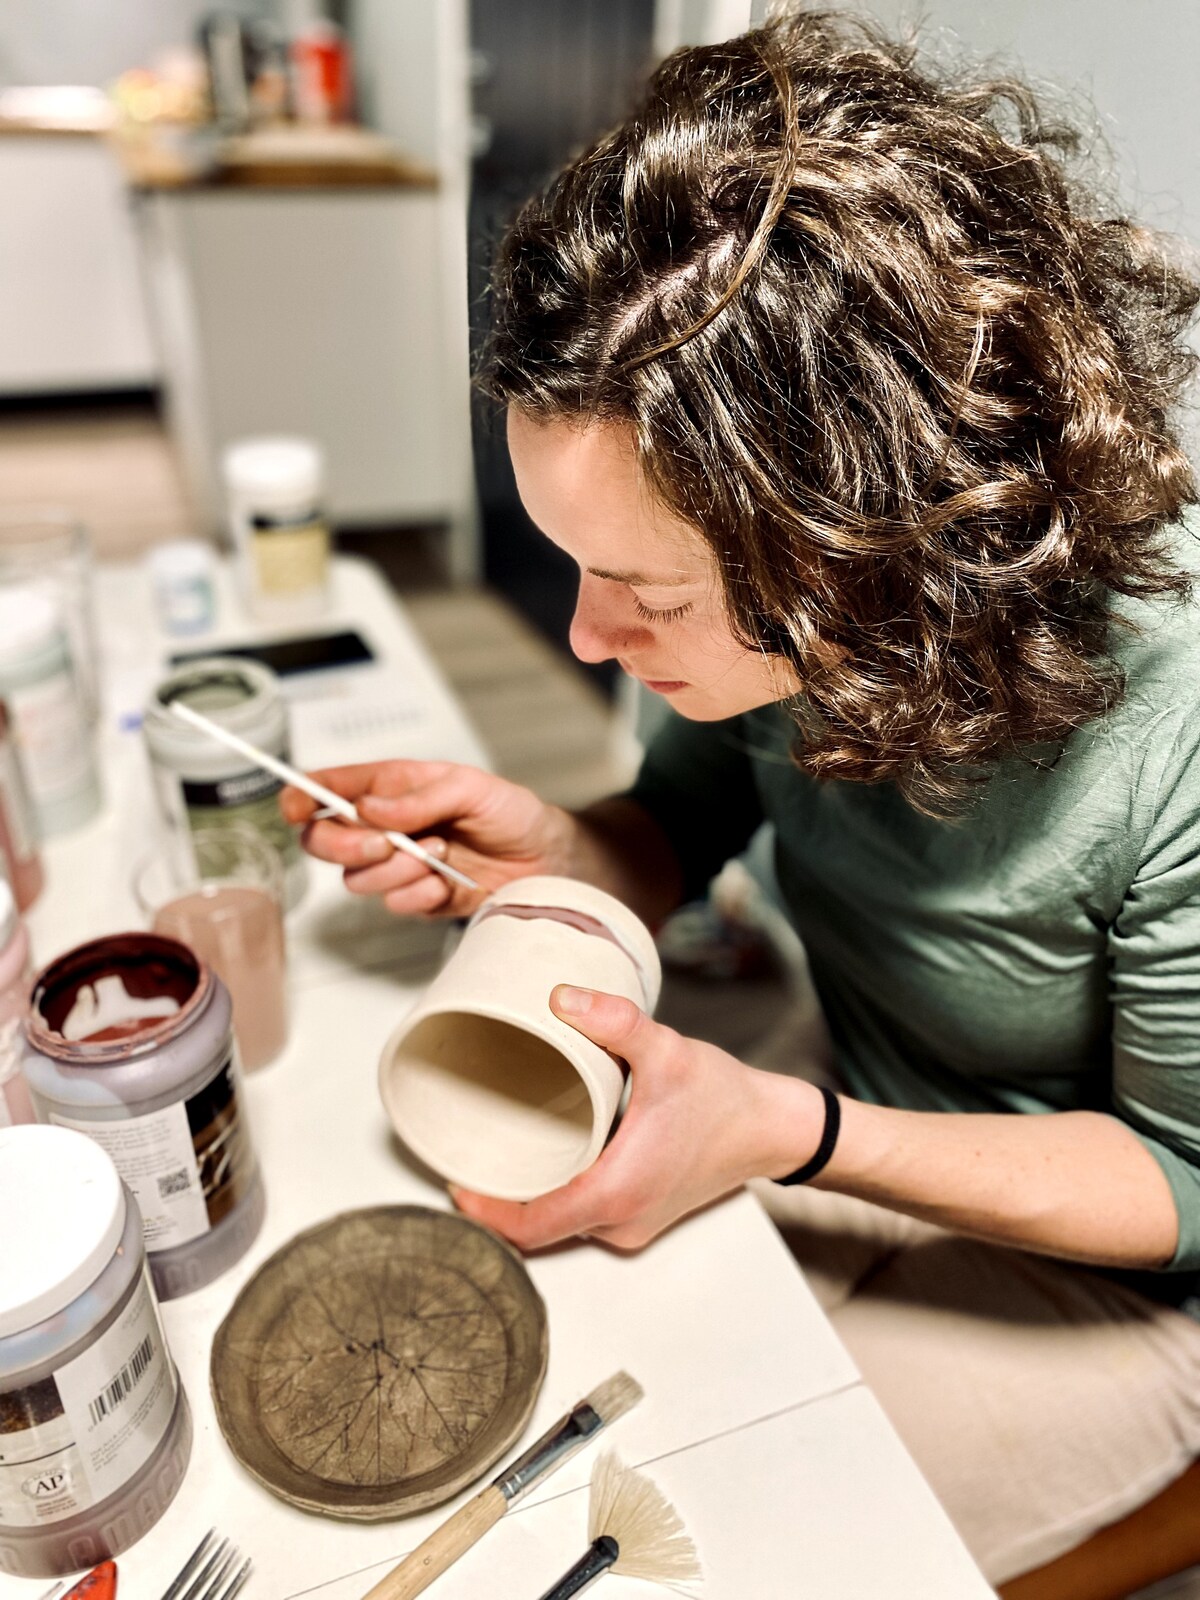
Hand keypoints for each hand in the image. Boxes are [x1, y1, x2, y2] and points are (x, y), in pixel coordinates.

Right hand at [280, 759, 570, 917]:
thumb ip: (418, 797)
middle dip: (347, 846)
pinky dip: (420, 894)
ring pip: (357, 879)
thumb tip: (368, 808)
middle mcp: (385, 827)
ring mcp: (399, 865)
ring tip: (441, 854)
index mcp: (391, 788)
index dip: (302, 797)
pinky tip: (448, 883)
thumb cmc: (511, 812)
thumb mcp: (471, 788)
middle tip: (385, 843)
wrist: (546, 859)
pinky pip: (395, 904)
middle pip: (325, 842)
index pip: (330, 790)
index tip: (296, 808)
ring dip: (397, 869)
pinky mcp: (418, 898)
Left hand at [452, 985, 826, 1249]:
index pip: (529, 1226)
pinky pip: (584, 1218)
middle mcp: (620, 1220)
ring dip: (529, 1198)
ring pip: (561, 1226)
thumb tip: (561, 999)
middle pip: (537, 1230)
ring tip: (502, 1152)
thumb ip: (613, 1022)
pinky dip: (558, 1196)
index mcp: (615, 1191)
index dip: (485, 1211)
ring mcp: (632, 1224)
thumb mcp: (667, 1051)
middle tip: (469, 1156)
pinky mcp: (642, 1216)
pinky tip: (548, 1159)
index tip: (456, 1183)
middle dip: (498, 1201)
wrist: (771, 1128)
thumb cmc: (723, 1099)